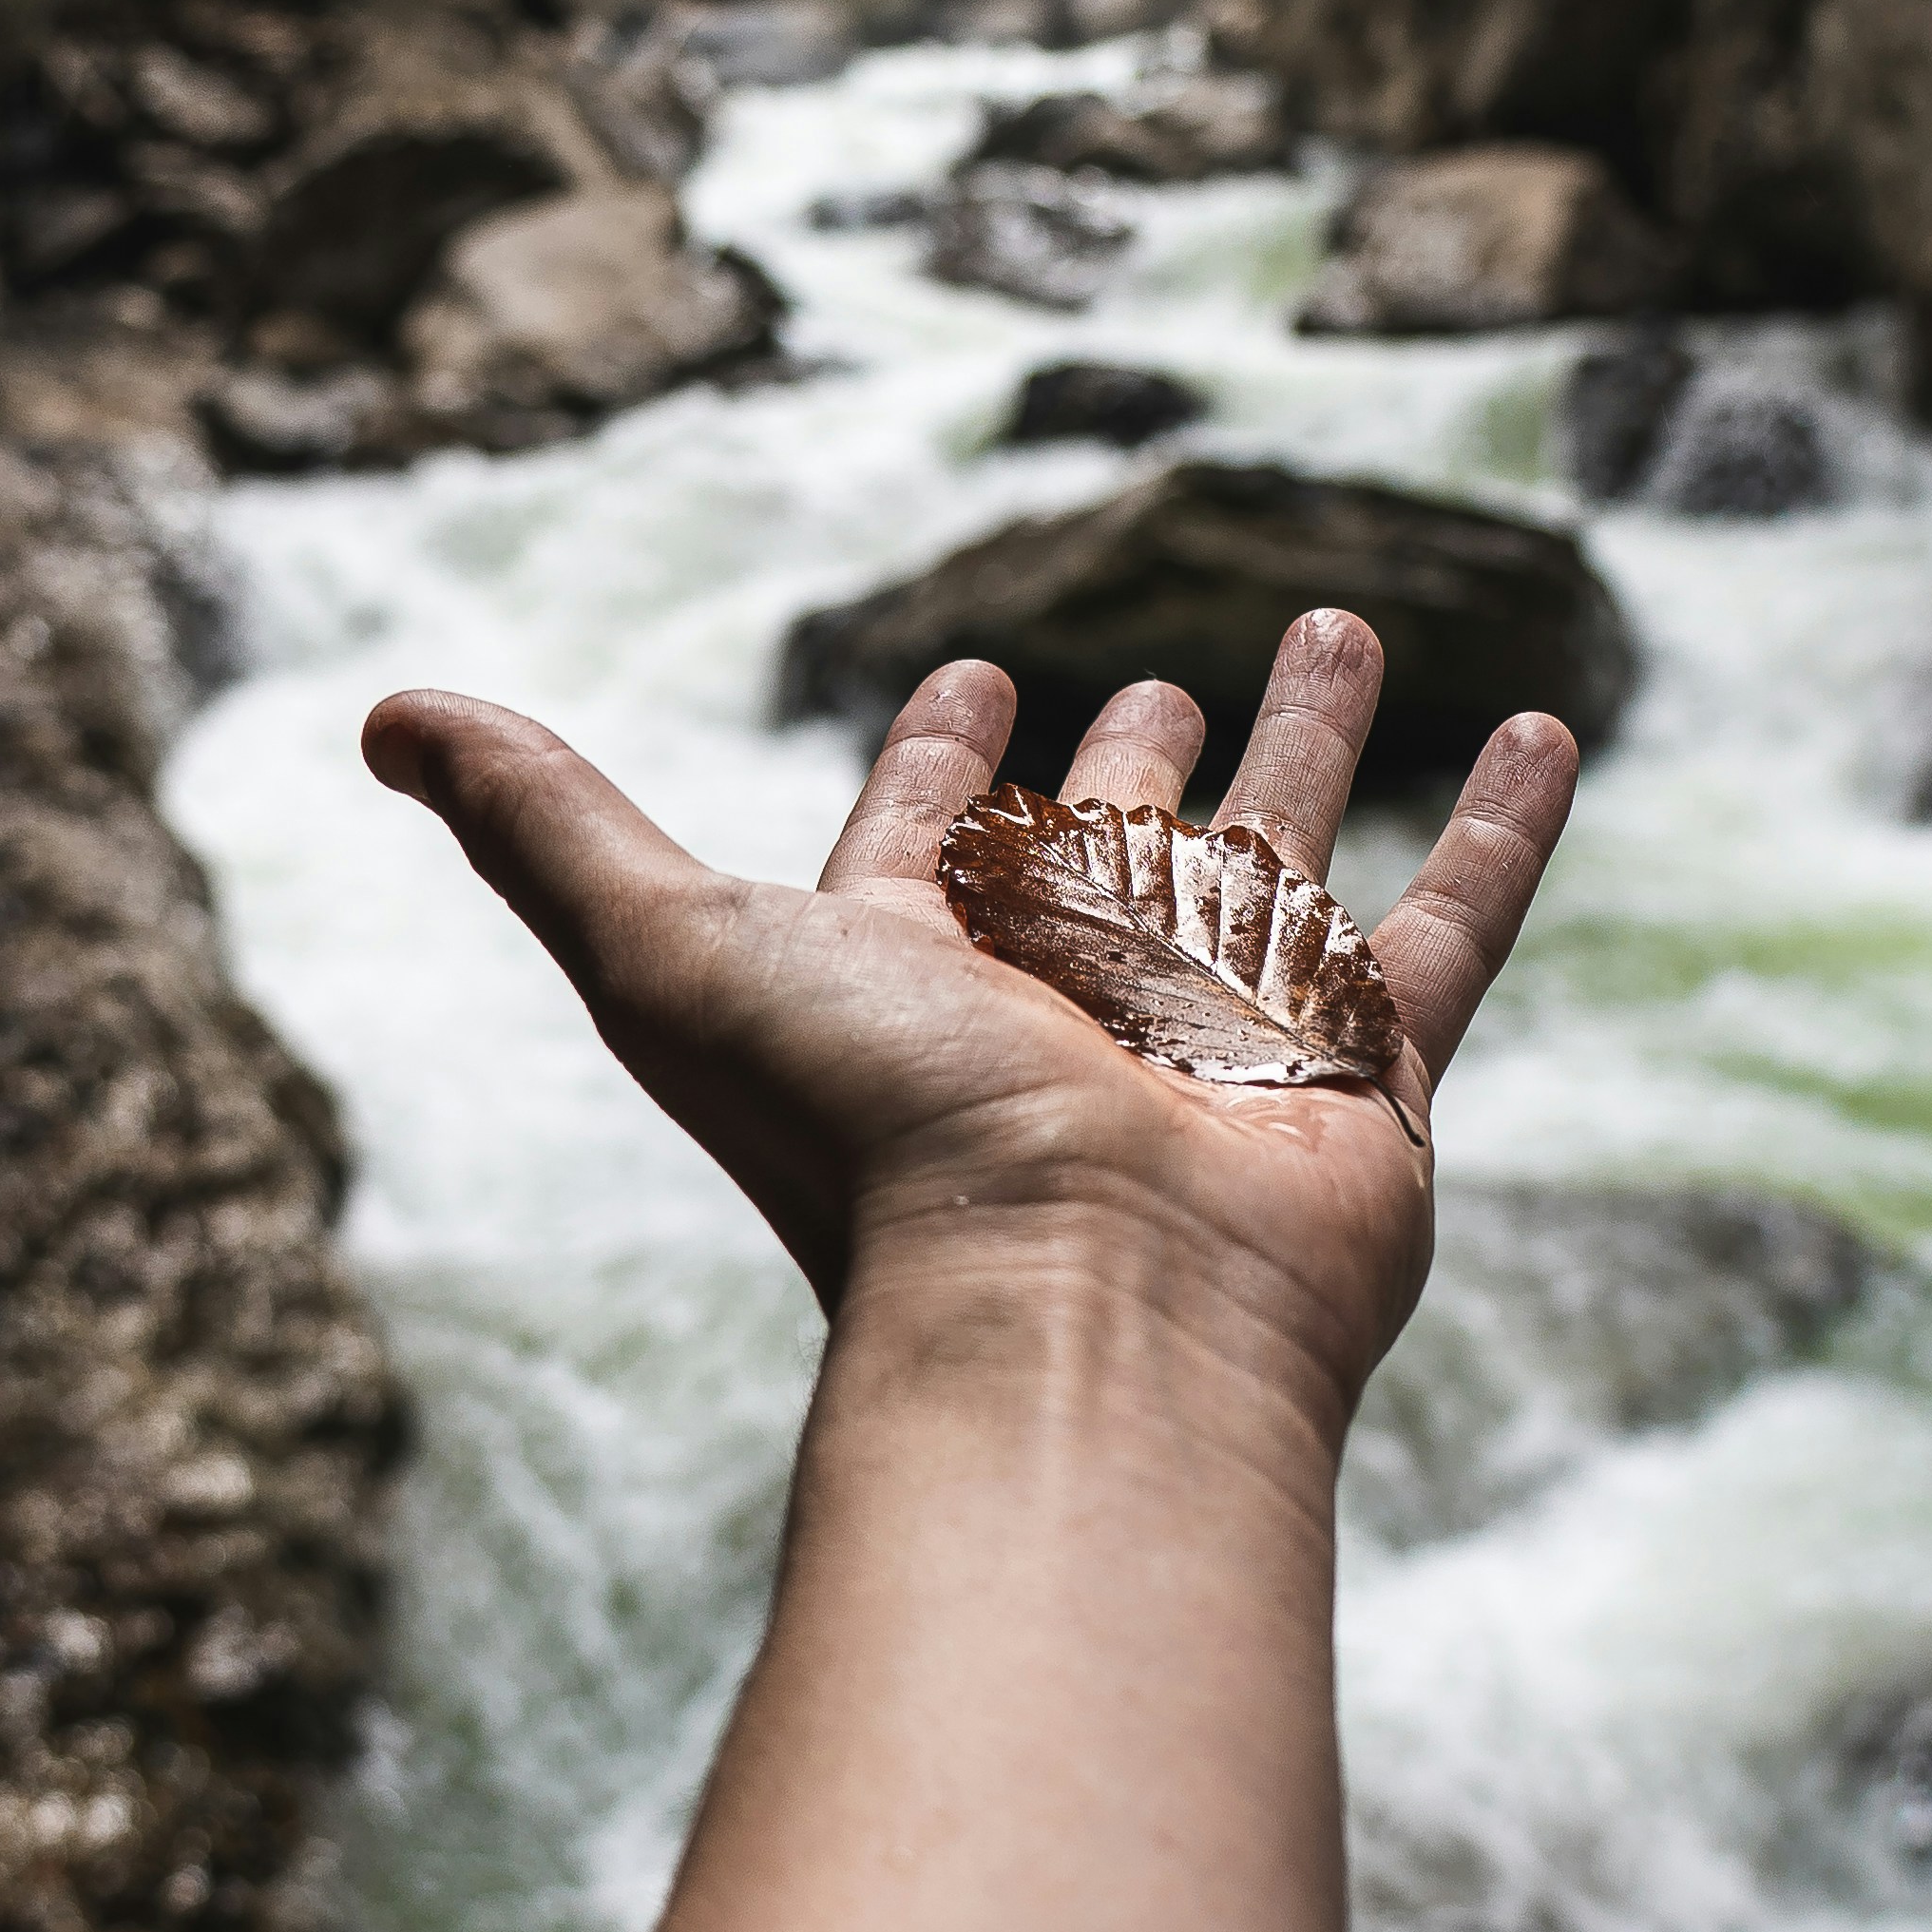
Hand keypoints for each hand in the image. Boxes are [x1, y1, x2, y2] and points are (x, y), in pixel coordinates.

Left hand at [362, 615, 1578, 1438]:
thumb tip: (381, 711)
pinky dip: (1506, 829)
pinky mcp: (1369, 1078)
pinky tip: (1550, 728)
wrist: (1078, 1311)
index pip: (934, 832)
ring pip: (1286, 854)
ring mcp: (1230, 1035)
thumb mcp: (668, 947)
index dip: (940, 756)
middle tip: (1154, 670)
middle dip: (1135, 754)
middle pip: (1116, 839)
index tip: (968, 677)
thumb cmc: (870, 1145)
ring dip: (1312, 742)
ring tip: (1339, 620)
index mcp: (927, 967)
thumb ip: (542, 822)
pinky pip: (1454, 928)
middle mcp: (1077, 996)